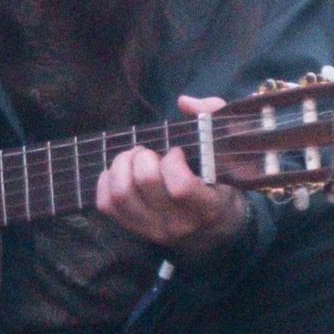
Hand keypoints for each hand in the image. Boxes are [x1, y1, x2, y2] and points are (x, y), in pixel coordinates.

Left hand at [96, 101, 248, 256]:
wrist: (215, 231)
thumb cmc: (220, 186)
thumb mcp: (227, 154)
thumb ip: (212, 119)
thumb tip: (184, 102)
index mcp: (207, 207)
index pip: (181, 186)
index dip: (173, 161)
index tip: (176, 152)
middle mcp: (179, 224)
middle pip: (145, 182)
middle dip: (143, 156)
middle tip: (150, 152)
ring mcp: (154, 230)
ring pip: (121, 193)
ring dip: (121, 165)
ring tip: (134, 158)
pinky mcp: (135, 230)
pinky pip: (107, 205)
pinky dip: (106, 182)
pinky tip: (120, 172)